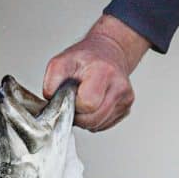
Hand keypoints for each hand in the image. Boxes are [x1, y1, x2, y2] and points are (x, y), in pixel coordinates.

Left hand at [43, 15, 149, 131]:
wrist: (108, 52)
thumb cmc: (85, 58)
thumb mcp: (61, 61)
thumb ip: (51, 81)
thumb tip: (51, 100)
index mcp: (103, 71)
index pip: (88, 104)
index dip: (74, 104)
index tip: (71, 94)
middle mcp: (119, 85)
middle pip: (93, 119)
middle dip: (78, 115)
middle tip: (74, 100)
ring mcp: (125, 98)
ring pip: (98, 125)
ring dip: (85, 119)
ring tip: (82, 100)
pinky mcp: (127, 108)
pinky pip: (104, 125)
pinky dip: (93, 119)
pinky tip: (92, 104)